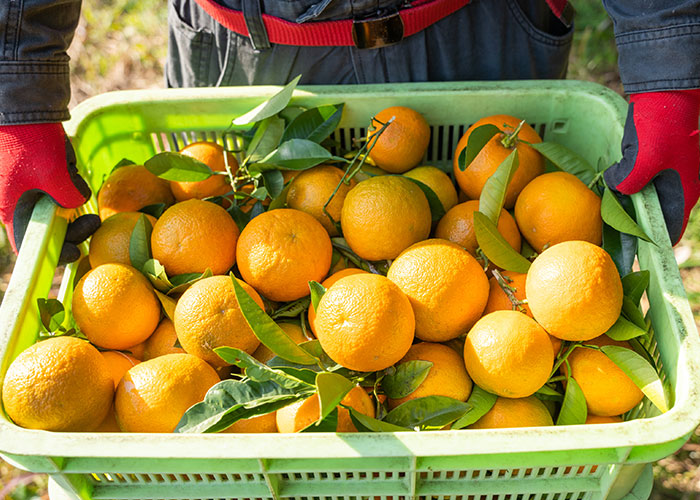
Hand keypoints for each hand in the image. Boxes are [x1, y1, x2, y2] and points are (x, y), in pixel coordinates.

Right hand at [0, 123, 98, 262]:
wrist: (25, 106)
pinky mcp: (45, 176)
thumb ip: (68, 197)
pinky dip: (71, 185)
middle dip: (74, 230)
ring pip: (60, 210)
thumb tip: (79, 204)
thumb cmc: (33, 141)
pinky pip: (63, 190)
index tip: (78, 253)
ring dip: (73, 204)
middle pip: (50, 230)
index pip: (30, 245)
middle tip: (95, 222)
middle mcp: (20, 203)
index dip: (54, 254)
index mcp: (14, 209)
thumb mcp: (54, 174)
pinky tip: (69, 167)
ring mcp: (32, 189)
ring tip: (77, 183)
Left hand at [604, 90, 699, 244]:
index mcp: (683, 194)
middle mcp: (674, 189)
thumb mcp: (646, 158)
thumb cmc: (662, 127)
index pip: (668, 232)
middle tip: (605, 241)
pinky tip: (604, 191)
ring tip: (601, 220)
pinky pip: (632, 185)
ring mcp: (661, 177)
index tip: (624, 255)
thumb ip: (630, 181)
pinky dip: (621, 190)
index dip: (648, 245)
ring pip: (639, 202)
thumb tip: (616, 191)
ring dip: (622, 208)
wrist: (665, 94)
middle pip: (651, 220)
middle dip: (630, 229)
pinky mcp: (648, 166)